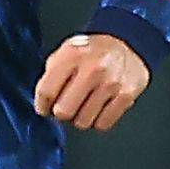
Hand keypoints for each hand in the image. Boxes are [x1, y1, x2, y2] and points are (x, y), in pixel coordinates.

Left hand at [35, 34, 150, 130]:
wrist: (127, 44)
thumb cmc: (93, 52)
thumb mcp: (66, 52)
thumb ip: (51, 74)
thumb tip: (43, 102)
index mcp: (72, 55)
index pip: (46, 92)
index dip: (42, 106)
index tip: (44, 108)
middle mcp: (92, 69)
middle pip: (63, 111)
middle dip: (62, 112)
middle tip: (67, 106)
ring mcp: (111, 83)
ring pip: (83, 122)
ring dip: (81, 117)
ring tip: (85, 104)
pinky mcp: (126, 96)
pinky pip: (103, 124)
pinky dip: (98, 120)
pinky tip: (99, 108)